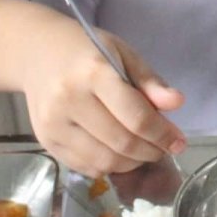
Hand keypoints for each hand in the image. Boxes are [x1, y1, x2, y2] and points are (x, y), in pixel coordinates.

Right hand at [25, 19, 185, 177]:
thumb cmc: (86, 50)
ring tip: (143, 151)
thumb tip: (176, 103)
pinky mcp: (45, 140)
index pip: (136, 116)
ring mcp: (54, 123)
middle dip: (151, 151)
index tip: (178, 141)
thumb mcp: (123, 53)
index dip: (162, 134)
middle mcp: (69, 99)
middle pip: (122, 142)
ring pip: (104, 161)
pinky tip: (118, 153)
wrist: (37, 52)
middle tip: (164, 148)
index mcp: (93, 72)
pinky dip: (108, 167)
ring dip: (131, 163)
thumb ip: (149, 81)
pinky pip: (85, 166)